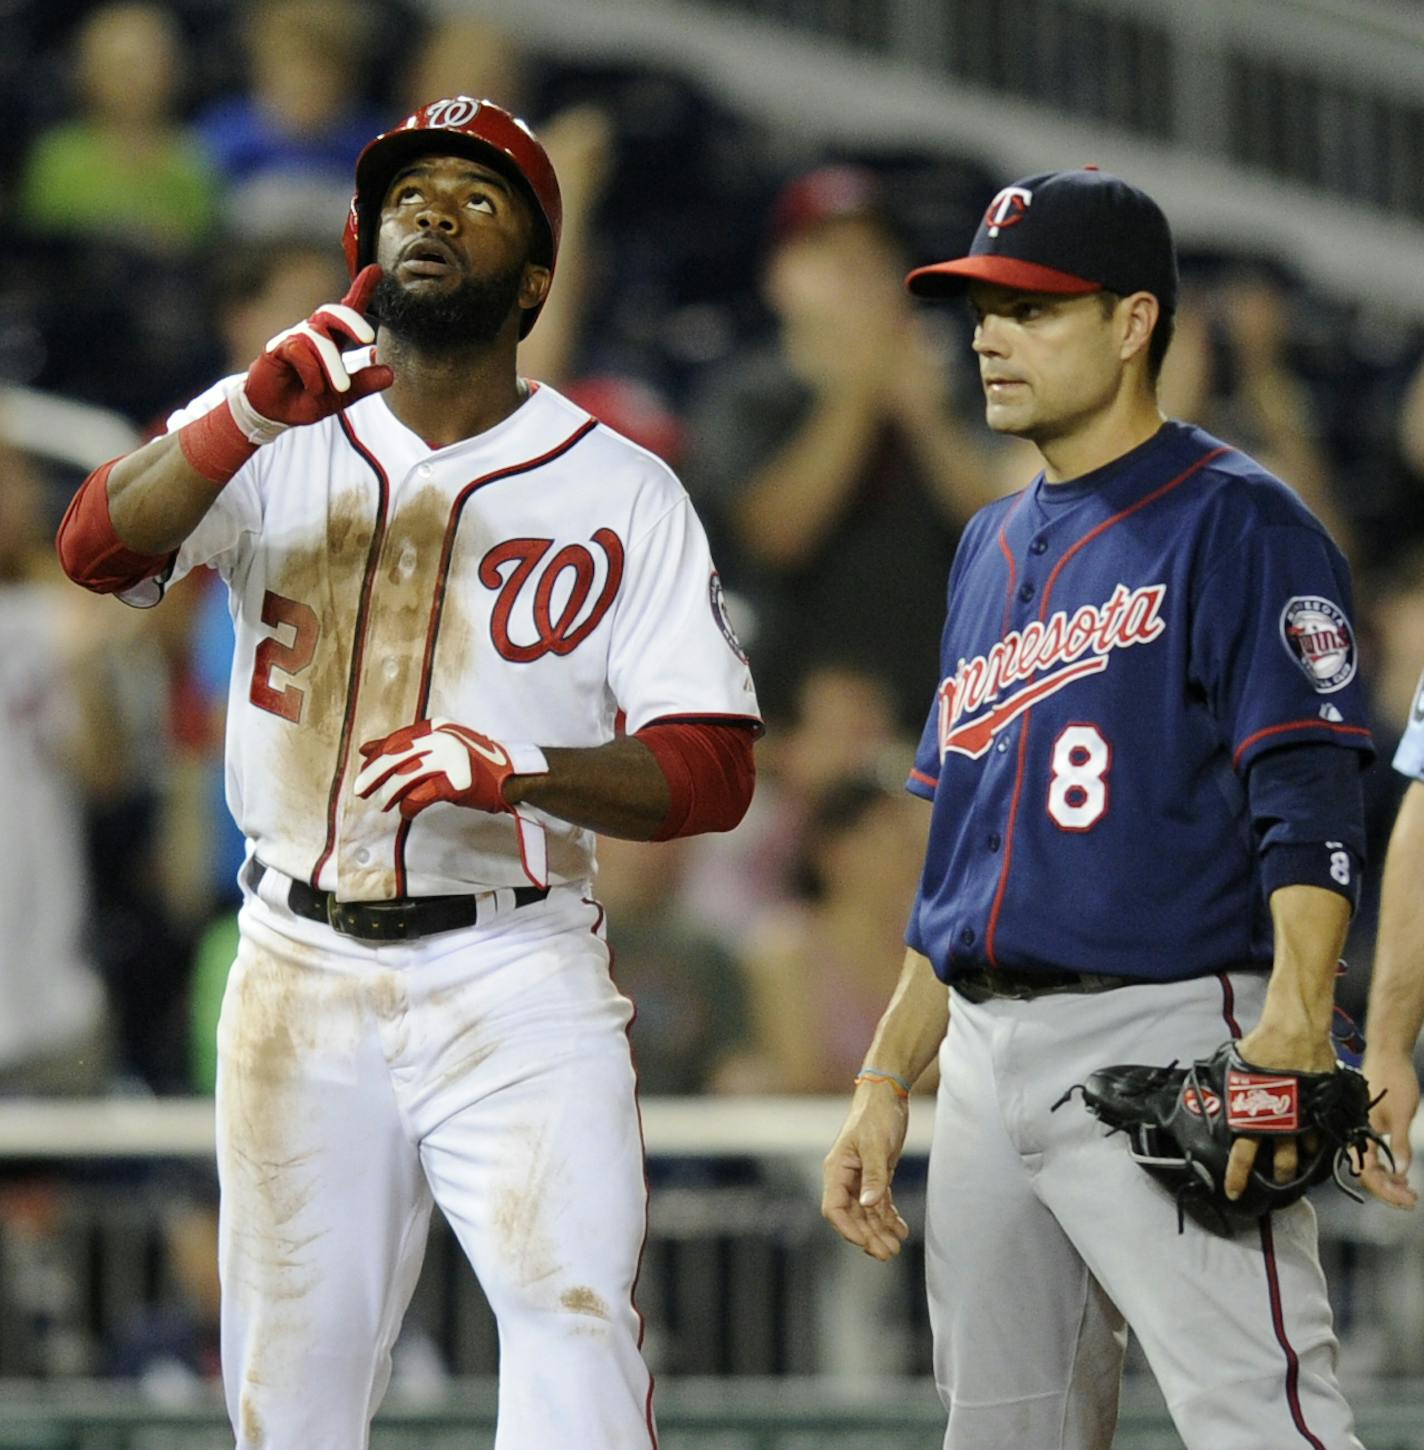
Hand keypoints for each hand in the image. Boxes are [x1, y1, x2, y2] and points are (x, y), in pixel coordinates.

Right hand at [234, 265, 393, 437]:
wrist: (275, 412)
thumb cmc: (308, 397)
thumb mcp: (343, 395)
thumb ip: (364, 383)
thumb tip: (391, 373)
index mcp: (333, 340)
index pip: (348, 310)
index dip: (361, 289)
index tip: (376, 269)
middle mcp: (315, 333)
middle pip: (333, 312)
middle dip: (351, 320)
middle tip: (367, 338)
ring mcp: (296, 339)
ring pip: (319, 340)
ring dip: (332, 366)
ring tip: (339, 388)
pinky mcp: (278, 348)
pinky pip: (299, 352)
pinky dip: (312, 373)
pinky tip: (313, 387)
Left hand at [354, 719, 520, 819]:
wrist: (513, 777)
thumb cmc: (477, 764)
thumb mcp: (442, 746)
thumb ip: (407, 747)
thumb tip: (366, 749)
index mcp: (436, 727)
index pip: (396, 740)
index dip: (376, 757)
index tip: (363, 770)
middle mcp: (441, 739)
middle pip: (395, 757)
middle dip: (373, 776)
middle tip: (361, 791)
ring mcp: (449, 759)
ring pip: (404, 778)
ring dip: (389, 795)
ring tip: (383, 805)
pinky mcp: (454, 782)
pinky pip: (420, 796)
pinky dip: (409, 807)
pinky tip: (407, 813)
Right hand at [821, 1082, 910, 1260]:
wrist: (888, 1094)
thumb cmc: (877, 1114)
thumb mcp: (876, 1145)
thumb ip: (873, 1176)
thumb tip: (868, 1205)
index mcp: (836, 1169)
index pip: (834, 1208)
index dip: (848, 1229)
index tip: (867, 1243)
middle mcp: (845, 1176)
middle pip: (851, 1216)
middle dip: (868, 1236)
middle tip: (889, 1253)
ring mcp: (860, 1176)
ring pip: (866, 1213)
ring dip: (879, 1230)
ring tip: (897, 1246)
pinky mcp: (875, 1174)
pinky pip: (878, 1203)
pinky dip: (888, 1217)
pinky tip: (901, 1229)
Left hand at [1225, 1019, 1335, 1200]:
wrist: (1294, 1032)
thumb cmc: (1261, 1046)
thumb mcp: (1235, 1069)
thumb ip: (1231, 1087)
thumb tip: (1219, 1092)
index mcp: (1255, 1116)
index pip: (1242, 1155)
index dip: (1237, 1176)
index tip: (1234, 1192)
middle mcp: (1281, 1123)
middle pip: (1280, 1162)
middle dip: (1278, 1176)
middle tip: (1276, 1184)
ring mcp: (1304, 1117)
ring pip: (1304, 1151)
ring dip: (1300, 1161)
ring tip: (1298, 1170)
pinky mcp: (1321, 1107)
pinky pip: (1320, 1131)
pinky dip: (1317, 1138)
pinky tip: (1314, 1143)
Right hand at [1360, 1047, 1419, 1208]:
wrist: (1388, 1052)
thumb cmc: (1394, 1080)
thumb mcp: (1404, 1115)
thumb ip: (1400, 1144)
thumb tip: (1402, 1172)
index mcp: (1359, 1131)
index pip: (1368, 1173)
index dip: (1387, 1190)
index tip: (1408, 1199)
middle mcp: (1355, 1132)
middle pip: (1367, 1172)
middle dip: (1389, 1190)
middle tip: (1412, 1199)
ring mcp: (1361, 1128)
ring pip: (1370, 1164)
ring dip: (1388, 1180)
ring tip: (1408, 1188)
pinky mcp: (1367, 1123)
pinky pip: (1373, 1152)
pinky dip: (1387, 1166)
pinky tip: (1400, 1170)